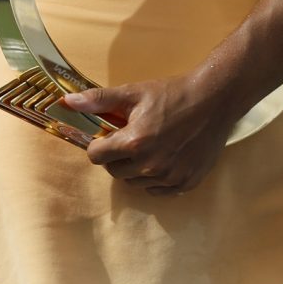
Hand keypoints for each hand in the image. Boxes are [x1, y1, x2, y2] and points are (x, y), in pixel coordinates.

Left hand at [58, 74, 238, 195]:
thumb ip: (99, 99)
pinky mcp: (186, 183)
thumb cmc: (172, 94)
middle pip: (115, 171)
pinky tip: (163, 159)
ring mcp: (170, 177)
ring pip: (135, 183)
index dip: (99, 144)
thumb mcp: (134, 92)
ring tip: (149, 146)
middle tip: (130, 138)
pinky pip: (157, 191)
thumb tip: (67, 101)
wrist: (215, 100)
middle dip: (116, 156)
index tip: (108, 136)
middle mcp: (151, 165)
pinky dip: (155, 179)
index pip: (97, 156)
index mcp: (134, 142)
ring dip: (136, 168)